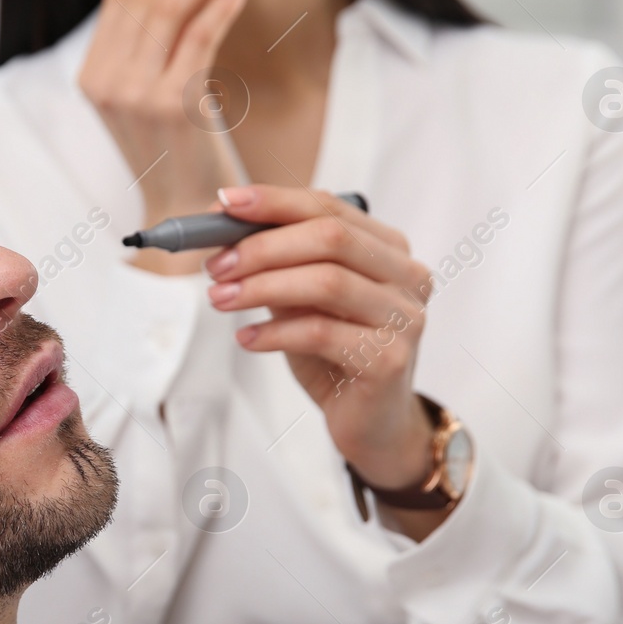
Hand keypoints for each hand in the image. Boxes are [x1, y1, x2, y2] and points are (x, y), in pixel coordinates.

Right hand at [77, 0, 250, 268]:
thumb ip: (145, 48)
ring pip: (170, 10)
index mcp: (93, 75)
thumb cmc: (175, 154)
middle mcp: (106, 81)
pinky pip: (198, 40)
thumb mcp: (144, 97)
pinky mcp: (173, 106)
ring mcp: (136, 94)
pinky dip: (220, 6)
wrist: (182, 217)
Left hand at [203, 185, 436, 491]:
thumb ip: (279, 263)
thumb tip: (222, 226)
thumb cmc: (334, 353)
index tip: (224, 203)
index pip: (329, 208)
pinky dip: (275, 333)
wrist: (372, 421)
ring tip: (220, 299)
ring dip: (262, 287)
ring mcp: (405, 317)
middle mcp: (406, 276)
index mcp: (388, 248)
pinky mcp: (390, 360)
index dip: (275, 202)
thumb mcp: (303, 299)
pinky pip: (322, 333)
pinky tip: (247, 339)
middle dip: (263, 247)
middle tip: (216, 265)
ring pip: (327, 282)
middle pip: (330, 238)